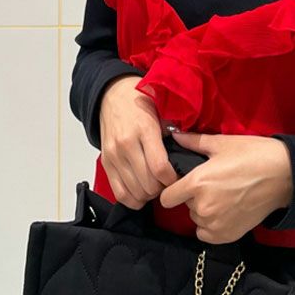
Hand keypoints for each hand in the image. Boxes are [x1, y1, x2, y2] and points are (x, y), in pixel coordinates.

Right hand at [99, 75, 178, 208]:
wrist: (113, 95)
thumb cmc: (142, 103)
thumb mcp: (163, 112)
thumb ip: (174, 134)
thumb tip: (188, 157)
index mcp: (145, 129)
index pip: (160, 168)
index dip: (172, 180)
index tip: (178, 178)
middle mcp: (126, 144)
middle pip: (147, 184)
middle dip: (162, 189)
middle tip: (169, 183)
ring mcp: (114, 155)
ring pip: (134, 192)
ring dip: (148, 195)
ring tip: (156, 186)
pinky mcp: (106, 163)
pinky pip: (119, 193)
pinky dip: (133, 199)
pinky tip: (142, 192)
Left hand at [159, 131, 292, 243]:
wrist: (284, 176)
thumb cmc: (253, 154)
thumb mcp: (222, 144)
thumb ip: (193, 142)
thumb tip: (173, 135)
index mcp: (197, 183)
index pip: (167, 197)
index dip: (173, 189)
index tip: (184, 182)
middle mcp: (203, 207)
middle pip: (184, 206)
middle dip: (193, 196)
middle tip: (213, 183)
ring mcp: (215, 224)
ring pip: (197, 219)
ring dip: (204, 210)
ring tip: (223, 195)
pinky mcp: (228, 236)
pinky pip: (207, 234)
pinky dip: (212, 225)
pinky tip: (225, 210)